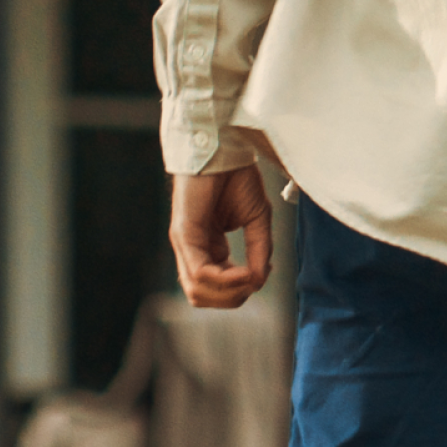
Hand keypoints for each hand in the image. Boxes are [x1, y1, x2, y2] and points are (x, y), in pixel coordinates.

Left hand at [171, 164, 274, 307]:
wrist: (224, 148)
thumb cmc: (237, 178)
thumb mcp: (257, 220)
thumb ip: (259, 251)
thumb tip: (260, 281)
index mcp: (207, 248)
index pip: (215, 289)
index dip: (241, 290)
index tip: (263, 271)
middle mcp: (192, 250)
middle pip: (203, 297)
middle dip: (233, 297)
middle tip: (255, 279)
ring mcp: (185, 244)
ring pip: (197, 292)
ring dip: (228, 292)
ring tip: (248, 275)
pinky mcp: (184, 234)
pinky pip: (199, 272)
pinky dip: (224, 278)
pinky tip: (243, 269)